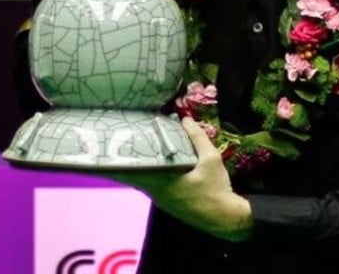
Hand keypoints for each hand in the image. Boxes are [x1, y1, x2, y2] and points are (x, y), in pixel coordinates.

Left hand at [106, 117, 252, 241]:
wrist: (224, 218)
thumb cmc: (217, 188)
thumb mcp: (211, 159)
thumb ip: (198, 138)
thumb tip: (186, 119)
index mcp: (163, 181)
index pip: (135, 168)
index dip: (123, 157)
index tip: (113, 145)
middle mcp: (157, 192)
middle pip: (135, 174)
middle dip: (129, 159)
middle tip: (120, 141)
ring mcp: (161, 199)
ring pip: (143, 180)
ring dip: (139, 166)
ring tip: (132, 148)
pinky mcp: (167, 203)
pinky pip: (151, 185)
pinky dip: (149, 174)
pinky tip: (152, 164)